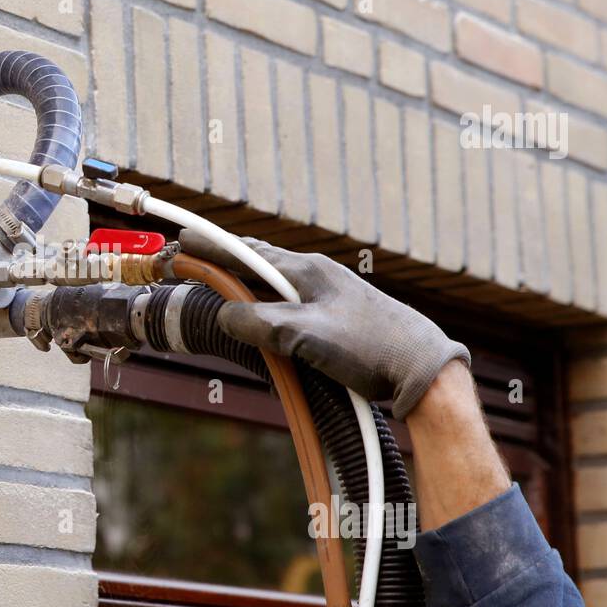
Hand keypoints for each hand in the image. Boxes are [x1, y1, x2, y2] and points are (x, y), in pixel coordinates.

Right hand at [180, 230, 469, 419]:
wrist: (423, 367)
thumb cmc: (370, 348)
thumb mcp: (307, 336)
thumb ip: (261, 324)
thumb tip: (225, 313)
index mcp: (308, 271)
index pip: (247, 253)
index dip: (212, 248)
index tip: (183, 239)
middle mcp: (318, 274)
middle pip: (261, 260)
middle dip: (226, 258)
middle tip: (195, 258)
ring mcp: (331, 292)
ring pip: (277, 280)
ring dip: (246, 277)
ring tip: (223, 279)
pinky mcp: (340, 313)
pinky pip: (292, 298)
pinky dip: (268, 298)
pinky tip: (268, 311)